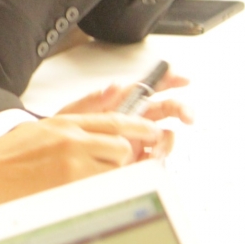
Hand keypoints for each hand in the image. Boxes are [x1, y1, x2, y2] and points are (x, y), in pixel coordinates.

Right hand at [0, 112, 169, 213]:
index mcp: (65, 124)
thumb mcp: (41, 127)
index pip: (114, 121)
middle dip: (123, 158)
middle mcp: (71, 141)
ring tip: (89, 180)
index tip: (152, 131)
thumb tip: (103, 108)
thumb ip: (74, 119)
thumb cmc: (7, 154)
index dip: (138, 126)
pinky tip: (82, 192)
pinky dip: (98, 192)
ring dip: (110, 176)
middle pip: (122, 147)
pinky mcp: (67, 187)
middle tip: (112, 165)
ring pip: (114, 170)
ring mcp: (70, 165)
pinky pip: (100, 189)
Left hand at [57, 80, 192, 159]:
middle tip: (187, 117)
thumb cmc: (64, 136)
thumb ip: (94, 100)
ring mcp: (138, 141)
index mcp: (122, 104)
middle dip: (181, 110)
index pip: (149, 87)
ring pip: (165, 135)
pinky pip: (156, 159)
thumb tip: (115, 86)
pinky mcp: (138, 161)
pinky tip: (149, 161)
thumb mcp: (74, 115)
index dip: (168, 80)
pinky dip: (157, 159)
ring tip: (156, 148)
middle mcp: (134, 121)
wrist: (56, 164)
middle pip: (165, 110)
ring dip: (167, 140)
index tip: (183, 79)